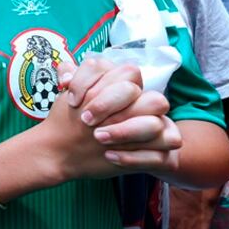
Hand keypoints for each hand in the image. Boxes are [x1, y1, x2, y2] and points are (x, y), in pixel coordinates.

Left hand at [51, 57, 181, 174]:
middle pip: (145, 94)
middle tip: (86, 121)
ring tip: (98, 137)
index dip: (97, 84)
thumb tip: (66, 78)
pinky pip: (159, 156)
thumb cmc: (80, 122)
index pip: (128, 71)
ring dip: (124, 131)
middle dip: (110, 105)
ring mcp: (158, 130)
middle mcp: (147, 105)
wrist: (82, 153)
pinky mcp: (161, 155)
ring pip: (156, 124)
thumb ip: (72, 80)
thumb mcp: (75, 100)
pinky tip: (108, 156)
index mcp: (128, 87)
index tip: (73, 101)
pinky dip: (133, 156)